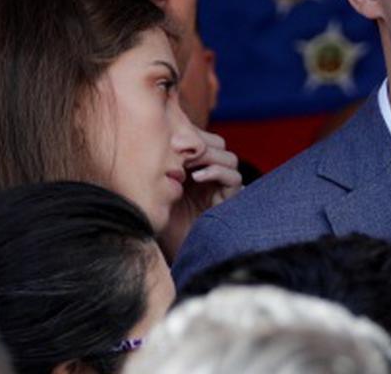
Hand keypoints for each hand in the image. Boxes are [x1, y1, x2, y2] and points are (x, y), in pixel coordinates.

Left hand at [159, 129, 241, 257]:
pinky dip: (216, 172)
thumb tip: (156, 142)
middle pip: (218, 145)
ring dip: (208, 156)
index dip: (190, 137)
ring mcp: (223, 187)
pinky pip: (234, 178)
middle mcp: (212, 176)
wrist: (177, 253)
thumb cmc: (165, 224)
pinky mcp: (231, 200)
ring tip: (187, 162)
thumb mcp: (162, 191)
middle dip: (199, 143)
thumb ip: (164, 170)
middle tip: (176, 147)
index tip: (169, 139)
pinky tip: (196, 177)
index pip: (203, 141)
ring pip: (229, 158)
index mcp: (196, 169)